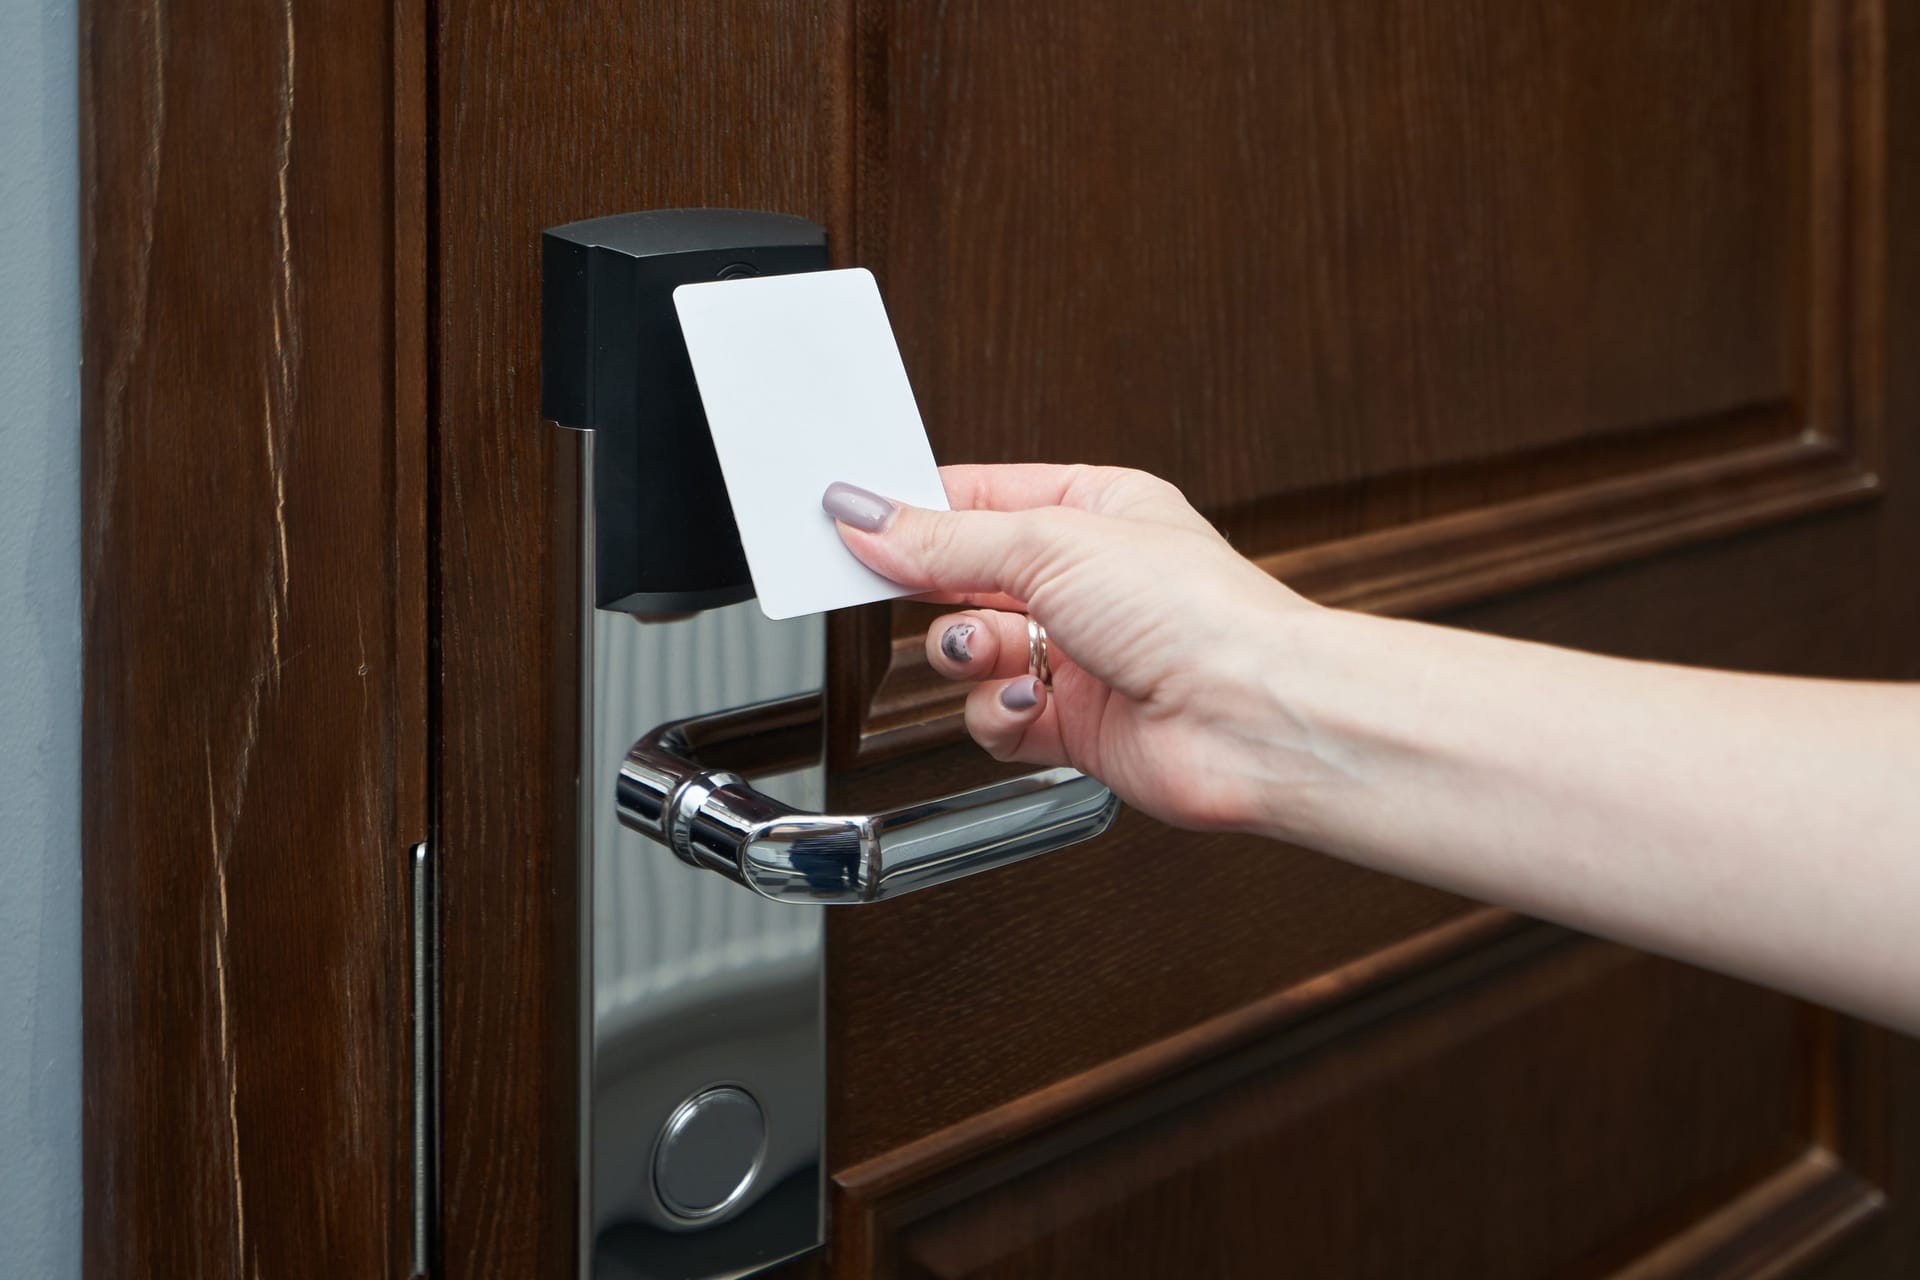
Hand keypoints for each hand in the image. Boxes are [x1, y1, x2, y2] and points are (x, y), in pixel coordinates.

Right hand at [823, 464, 1323, 832]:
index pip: (977, 499)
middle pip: (966, 577)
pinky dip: (999, 713)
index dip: (913, 510)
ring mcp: (1079, 656)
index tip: (854, 519)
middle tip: (901, 586)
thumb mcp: (1051, 544)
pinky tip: (1027, 701)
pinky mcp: (1075, 726)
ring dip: (969, 654)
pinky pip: (996, 716)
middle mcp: (1087, 582)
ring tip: (992, 651)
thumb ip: (946, 538)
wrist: (1253, 717)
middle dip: (938, 588)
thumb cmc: (1199, 613)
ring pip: (972, 651)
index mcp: (1094, 510)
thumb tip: (869, 517)